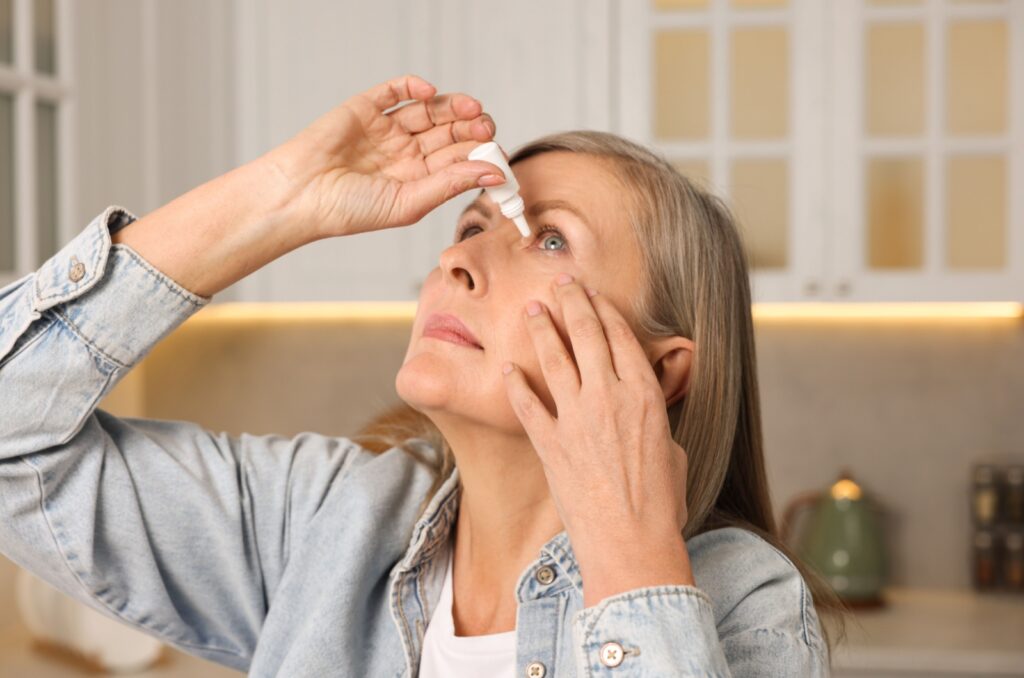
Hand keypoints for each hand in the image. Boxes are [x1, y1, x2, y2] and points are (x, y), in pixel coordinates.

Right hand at [265, 74, 504, 238]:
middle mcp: (405, 153)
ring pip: (429, 111)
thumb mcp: (408, 202)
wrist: (300, 196)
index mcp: (417, 180)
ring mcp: (386, 129)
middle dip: (471, 128)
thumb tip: (493, 172)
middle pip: (448, 133)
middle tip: (487, 127)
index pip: (457, 161)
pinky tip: (431, 93)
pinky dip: (414, 86)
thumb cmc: (348, 210)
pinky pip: (395, 91)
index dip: (479, 155)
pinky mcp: (366, 108)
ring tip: (472, 108)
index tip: (498, 155)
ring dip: (453, 106)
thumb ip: (450, 184)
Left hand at [500, 274, 691, 598]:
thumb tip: (638, 411)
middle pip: (587, 335)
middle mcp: (609, 397)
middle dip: (572, 302)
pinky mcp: (550, 444)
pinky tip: (506, 368)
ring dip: (541, 329)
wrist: (631, 545)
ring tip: (531, 309)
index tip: (593, 294)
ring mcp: (576, 418)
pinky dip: (515, 385)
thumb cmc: (660, 504)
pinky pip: (528, 404)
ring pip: (555, 359)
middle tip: (561, 283)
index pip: (621, 337)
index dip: (605, 310)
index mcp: (645, 394)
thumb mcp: (670, 449)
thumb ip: (651, 419)